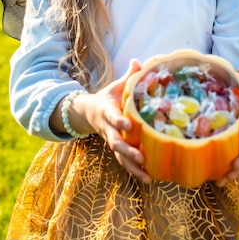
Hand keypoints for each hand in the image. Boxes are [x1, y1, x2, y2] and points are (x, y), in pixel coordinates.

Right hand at [83, 59, 152, 184]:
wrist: (89, 112)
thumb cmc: (108, 97)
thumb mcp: (116, 86)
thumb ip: (129, 76)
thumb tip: (139, 61)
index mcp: (108, 111)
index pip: (113, 117)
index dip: (119, 121)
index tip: (128, 125)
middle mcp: (108, 129)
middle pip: (116, 142)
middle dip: (127, 151)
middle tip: (141, 157)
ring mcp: (111, 140)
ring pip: (120, 156)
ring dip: (133, 167)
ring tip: (148, 176)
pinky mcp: (116, 149)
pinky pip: (124, 162)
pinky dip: (135, 172)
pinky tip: (149, 178)